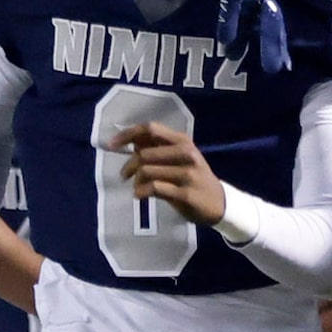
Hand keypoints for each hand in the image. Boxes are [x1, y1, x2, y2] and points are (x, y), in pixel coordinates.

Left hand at [109, 122, 226, 225]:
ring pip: (146, 171)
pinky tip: (140, 196)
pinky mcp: (185, 193)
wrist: (219, 202)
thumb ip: (158, 147)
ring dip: (135, 181)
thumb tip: (132, 141)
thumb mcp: (181, 157)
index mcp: (183, 141)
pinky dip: (140, 192)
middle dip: (128, 165)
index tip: (112, 145)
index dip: (127, 134)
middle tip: (125, 175)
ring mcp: (187, 174)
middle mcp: (186, 153)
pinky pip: (154, 188)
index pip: (150, 129)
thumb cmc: (194, 177)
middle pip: (144, 153)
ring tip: (137, 187)